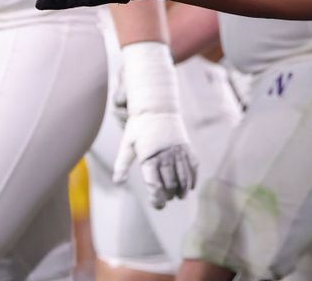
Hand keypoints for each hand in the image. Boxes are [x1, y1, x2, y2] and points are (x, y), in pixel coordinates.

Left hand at [113, 42, 197, 208]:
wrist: (157, 106)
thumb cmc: (139, 126)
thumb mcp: (127, 144)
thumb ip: (122, 164)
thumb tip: (118, 183)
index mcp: (149, 157)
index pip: (155, 185)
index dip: (157, 198)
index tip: (157, 205)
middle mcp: (165, 155)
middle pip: (170, 184)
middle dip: (168, 195)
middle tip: (166, 200)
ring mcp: (178, 151)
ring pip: (184, 177)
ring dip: (182, 189)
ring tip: (179, 197)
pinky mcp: (187, 147)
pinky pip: (193, 166)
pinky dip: (193, 178)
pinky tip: (190, 186)